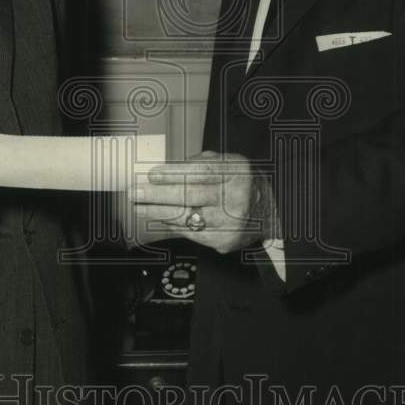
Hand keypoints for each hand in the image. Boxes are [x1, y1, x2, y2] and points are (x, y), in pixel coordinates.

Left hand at [131, 151, 276, 253]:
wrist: (267, 214)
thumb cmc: (242, 184)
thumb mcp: (228, 164)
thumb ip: (200, 163)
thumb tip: (165, 169)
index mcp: (237, 173)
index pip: (200, 172)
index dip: (173, 174)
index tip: (151, 175)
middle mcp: (236, 199)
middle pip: (190, 196)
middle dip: (158, 195)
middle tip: (136, 192)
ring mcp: (230, 223)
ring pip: (186, 218)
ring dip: (157, 212)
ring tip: (139, 206)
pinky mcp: (223, 241)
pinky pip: (190, 233)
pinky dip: (171, 225)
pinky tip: (158, 217)